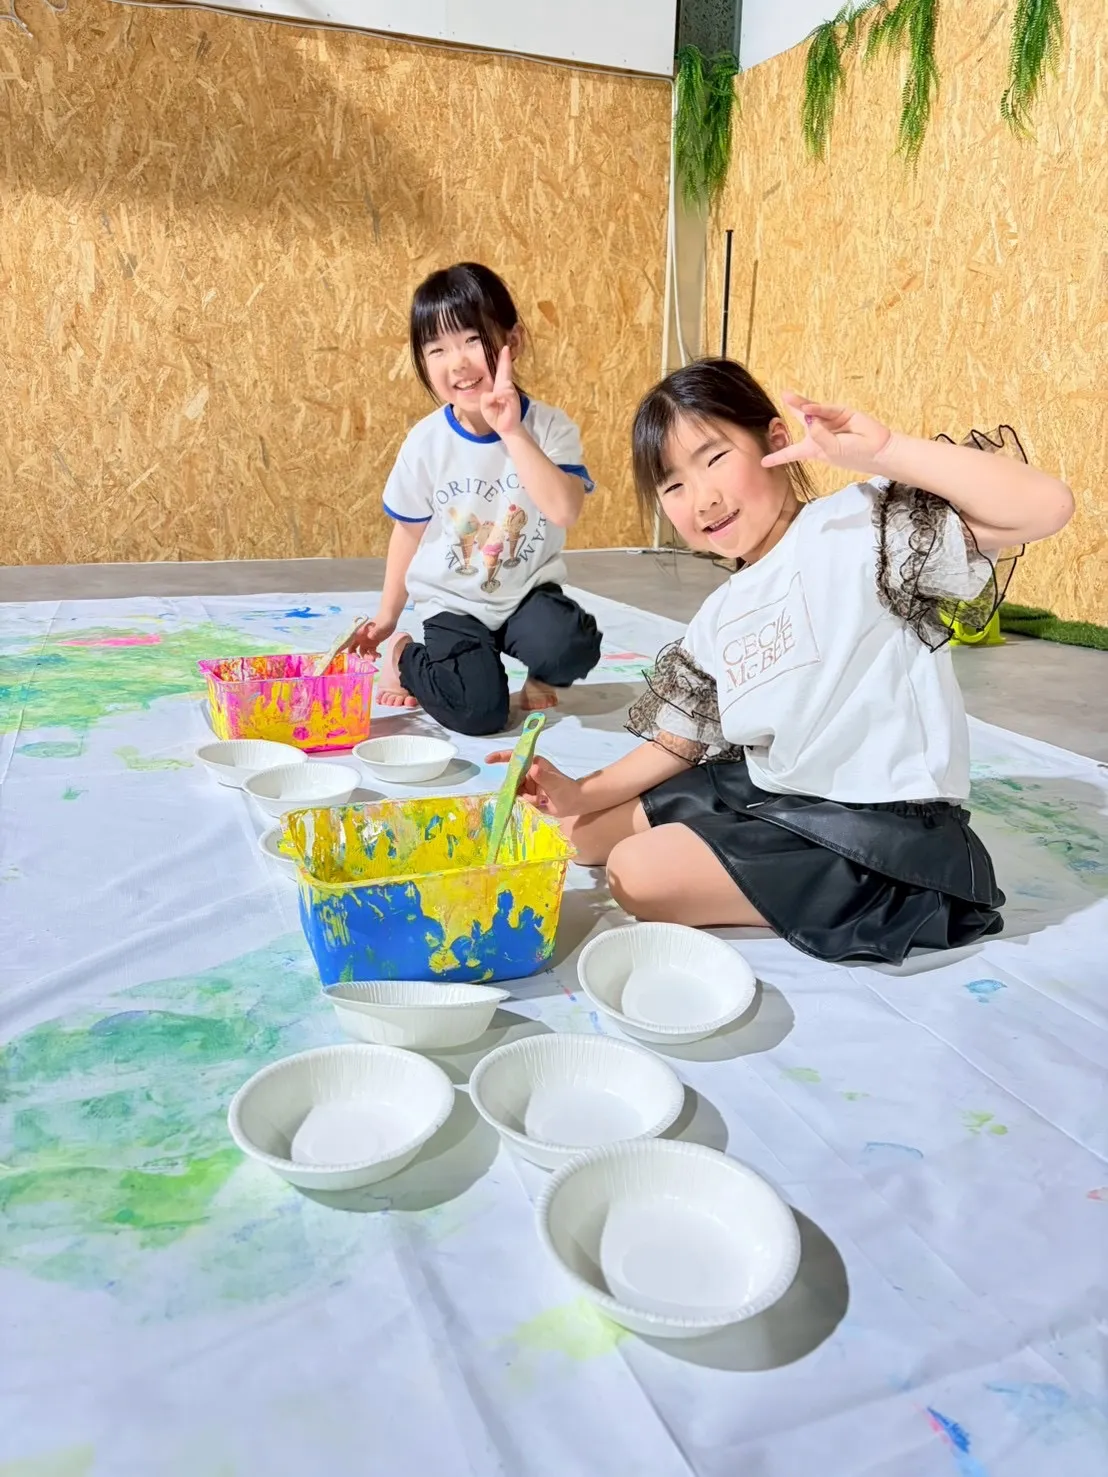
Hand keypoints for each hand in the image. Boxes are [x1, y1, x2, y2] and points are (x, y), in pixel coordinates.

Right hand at [340, 618, 393, 658]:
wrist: (390, 619)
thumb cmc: (382, 620)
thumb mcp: (379, 626)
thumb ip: (374, 631)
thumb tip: (370, 636)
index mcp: (358, 633)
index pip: (348, 642)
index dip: (347, 649)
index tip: (353, 656)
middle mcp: (361, 638)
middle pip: (354, 649)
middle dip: (357, 656)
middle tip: (361, 659)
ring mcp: (367, 641)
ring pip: (364, 653)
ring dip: (368, 657)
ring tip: (374, 658)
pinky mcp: (373, 644)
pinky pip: (371, 652)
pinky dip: (374, 655)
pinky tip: (379, 655)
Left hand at [479, 345, 521, 438]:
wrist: (506, 429)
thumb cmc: (496, 417)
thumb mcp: (485, 406)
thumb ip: (486, 397)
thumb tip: (493, 393)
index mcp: (499, 388)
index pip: (501, 372)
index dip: (502, 361)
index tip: (504, 349)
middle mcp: (506, 388)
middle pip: (505, 372)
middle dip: (505, 360)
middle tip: (506, 348)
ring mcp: (511, 393)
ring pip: (503, 385)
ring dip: (497, 394)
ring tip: (497, 404)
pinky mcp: (514, 399)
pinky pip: (505, 393)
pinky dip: (500, 397)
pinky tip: (499, 401)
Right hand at [484, 752, 583, 817]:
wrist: (575, 802)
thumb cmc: (567, 789)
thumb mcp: (555, 783)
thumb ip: (543, 776)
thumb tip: (533, 769)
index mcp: (533, 764)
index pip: (514, 757)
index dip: (500, 757)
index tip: (488, 760)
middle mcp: (528, 773)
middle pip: (511, 778)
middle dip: (515, 789)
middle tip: (528, 797)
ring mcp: (528, 785)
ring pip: (515, 791)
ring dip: (525, 798)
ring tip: (540, 801)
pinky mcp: (529, 796)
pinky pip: (520, 800)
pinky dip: (527, 804)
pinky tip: (540, 804)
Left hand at [762, 391, 893, 474]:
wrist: (878, 449)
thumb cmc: (854, 455)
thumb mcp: (831, 450)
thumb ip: (818, 435)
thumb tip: (807, 416)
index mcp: (813, 449)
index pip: (792, 453)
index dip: (778, 457)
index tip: (763, 462)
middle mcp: (819, 434)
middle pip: (801, 420)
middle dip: (792, 408)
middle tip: (785, 395)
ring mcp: (830, 422)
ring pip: (812, 411)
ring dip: (800, 404)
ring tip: (788, 396)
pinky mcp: (841, 412)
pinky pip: (826, 410)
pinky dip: (817, 409)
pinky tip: (809, 409)